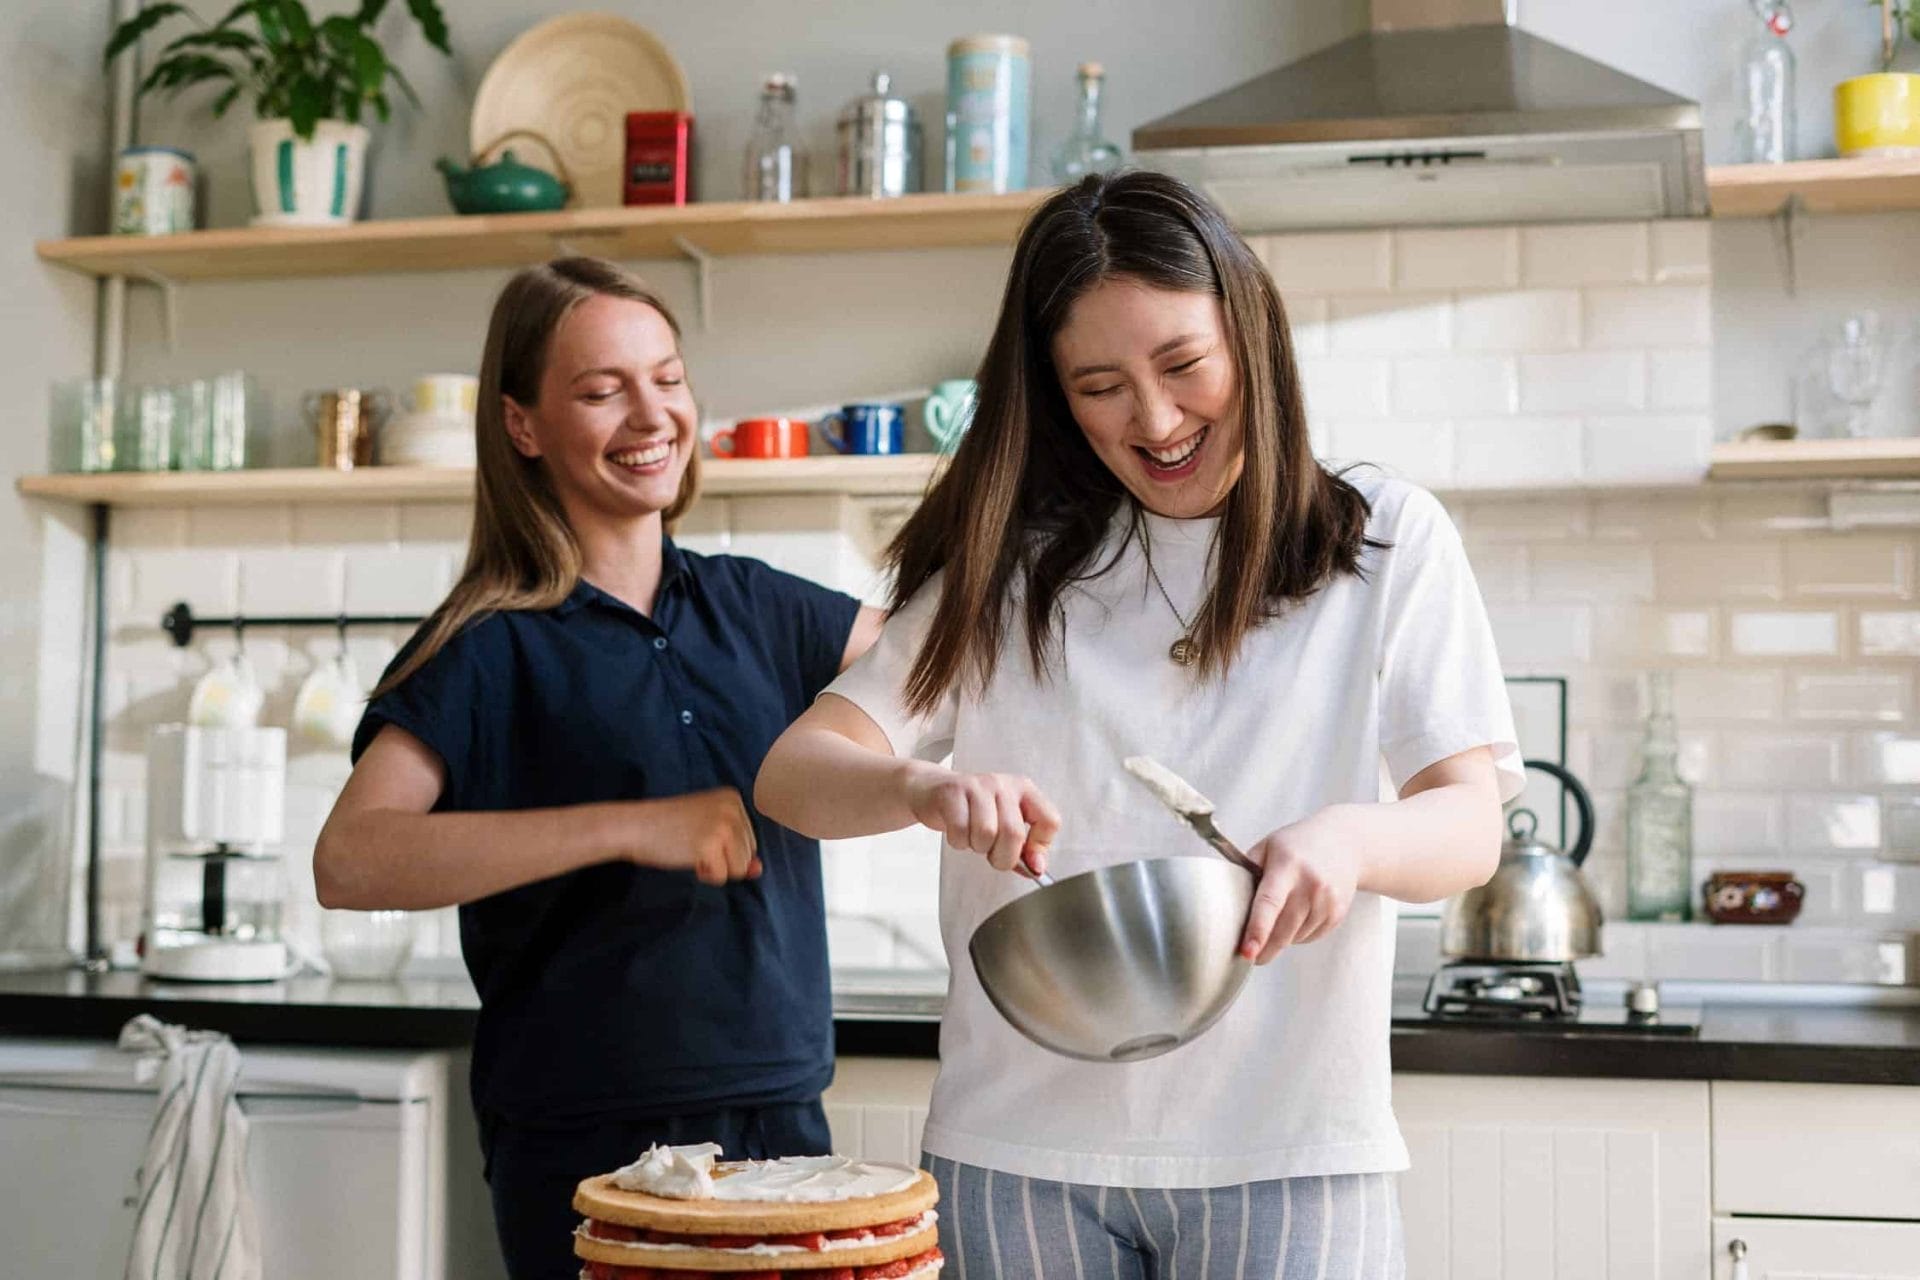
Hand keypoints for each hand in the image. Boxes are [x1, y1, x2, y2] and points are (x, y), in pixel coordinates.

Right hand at [632, 789, 760, 884]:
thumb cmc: (669, 829)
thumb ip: (737, 848)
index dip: (725, 849)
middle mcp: (733, 808)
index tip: (699, 834)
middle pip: (747, 854)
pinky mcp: (711, 844)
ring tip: (691, 849)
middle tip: (693, 843)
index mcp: (733, 798)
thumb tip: (759, 869)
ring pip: (738, 868)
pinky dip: (705, 875)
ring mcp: (723, 825)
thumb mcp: (709, 830)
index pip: (749, 840)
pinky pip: (721, 877)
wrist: (635, 826)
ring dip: (715, 868)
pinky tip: (687, 857)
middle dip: (722, 859)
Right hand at [903, 763, 1061, 875]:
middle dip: (1002, 857)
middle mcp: (1004, 784)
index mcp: (1024, 790)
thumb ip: (1023, 847)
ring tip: (972, 837)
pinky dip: (958, 842)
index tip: (1029, 861)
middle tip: (991, 854)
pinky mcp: (953, 792)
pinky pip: (960, 830)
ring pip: (986, 833)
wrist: (930, 790)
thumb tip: (1036, 869)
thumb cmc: (972, 811)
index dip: (1040, 847)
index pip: (1049, 820)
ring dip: (977, 847)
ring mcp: (978, 786)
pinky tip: (958, 832)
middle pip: (1014, 833)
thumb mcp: (1003, 823)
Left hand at [1240, 810, 1360, 963]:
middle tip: (1250, 956)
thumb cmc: (1297, 845)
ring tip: (1279, 917)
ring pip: (1295, 937)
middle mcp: (1310, 884)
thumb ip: (1247, 872)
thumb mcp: (1267, 847)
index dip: (1257, 930)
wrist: (1344, 843)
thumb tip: (1225, 902)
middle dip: (1264, 950)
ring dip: (1281, 938)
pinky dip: (1298, 934)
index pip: (1269, 903)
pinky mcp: (1338, 913)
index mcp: (1287, 866)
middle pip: (1283, 930)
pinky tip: (1298, 915)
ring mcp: (1328, 901)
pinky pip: (1310, 937)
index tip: (1247, 952)